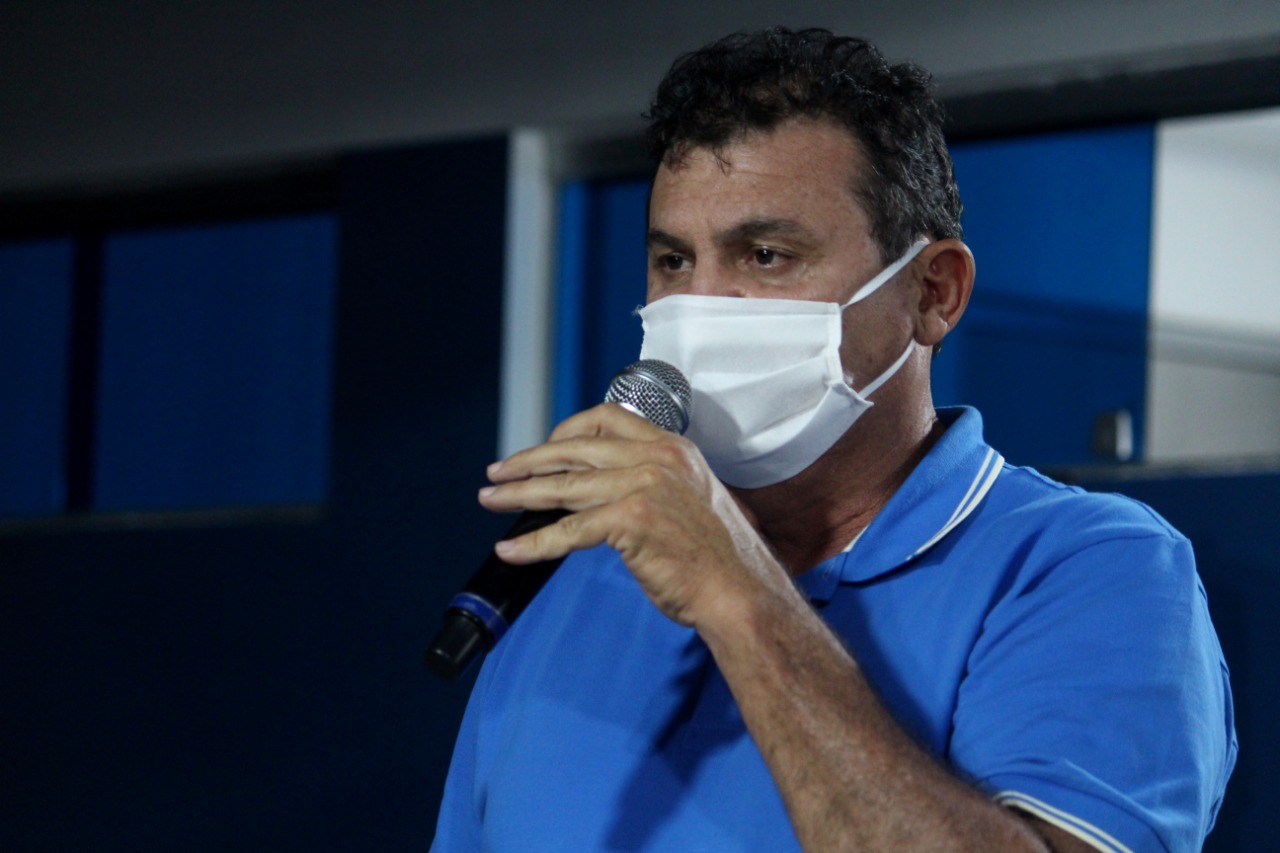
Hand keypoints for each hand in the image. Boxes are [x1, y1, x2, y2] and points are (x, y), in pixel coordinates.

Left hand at [478, 403, 783, 627]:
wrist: (740, 592)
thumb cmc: (717, 557)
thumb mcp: (689, 498)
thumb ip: (652, 482)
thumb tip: (599, 488)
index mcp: (673, 448)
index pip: (608, 416)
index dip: (568, 430)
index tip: (545, 447)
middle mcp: (657, 458)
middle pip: (575, 449)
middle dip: (529, 461)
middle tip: (498, 472)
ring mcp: (643, 485)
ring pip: (564, 486)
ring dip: (519, 494)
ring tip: (491, 499)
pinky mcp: (630, 519)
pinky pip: (567, 531)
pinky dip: (534, 543)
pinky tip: (512, 549)